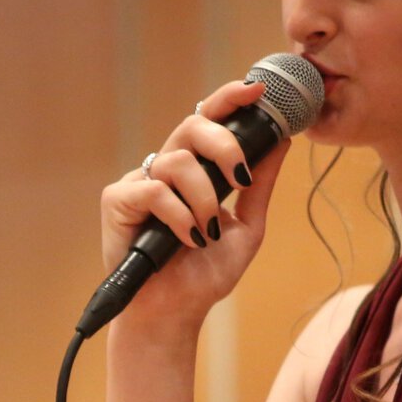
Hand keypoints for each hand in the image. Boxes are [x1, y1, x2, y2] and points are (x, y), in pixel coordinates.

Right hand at [101, 81, 289, 325]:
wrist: (175, 312)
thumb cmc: (205, 274)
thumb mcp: (247, 229)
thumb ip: (261, 187)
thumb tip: (283, 142)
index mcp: (196, 169)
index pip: (211, 120)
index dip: (231, 98)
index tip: (258, 90)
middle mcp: (167, 168)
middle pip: (193, 124)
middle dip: (224, 145)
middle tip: (241, 179)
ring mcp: (140, 182)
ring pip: (178, 162)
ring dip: (204, 199)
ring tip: (208, 233)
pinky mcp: (117, 201)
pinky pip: (153, 190)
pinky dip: (179, 216)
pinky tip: (188, 239)